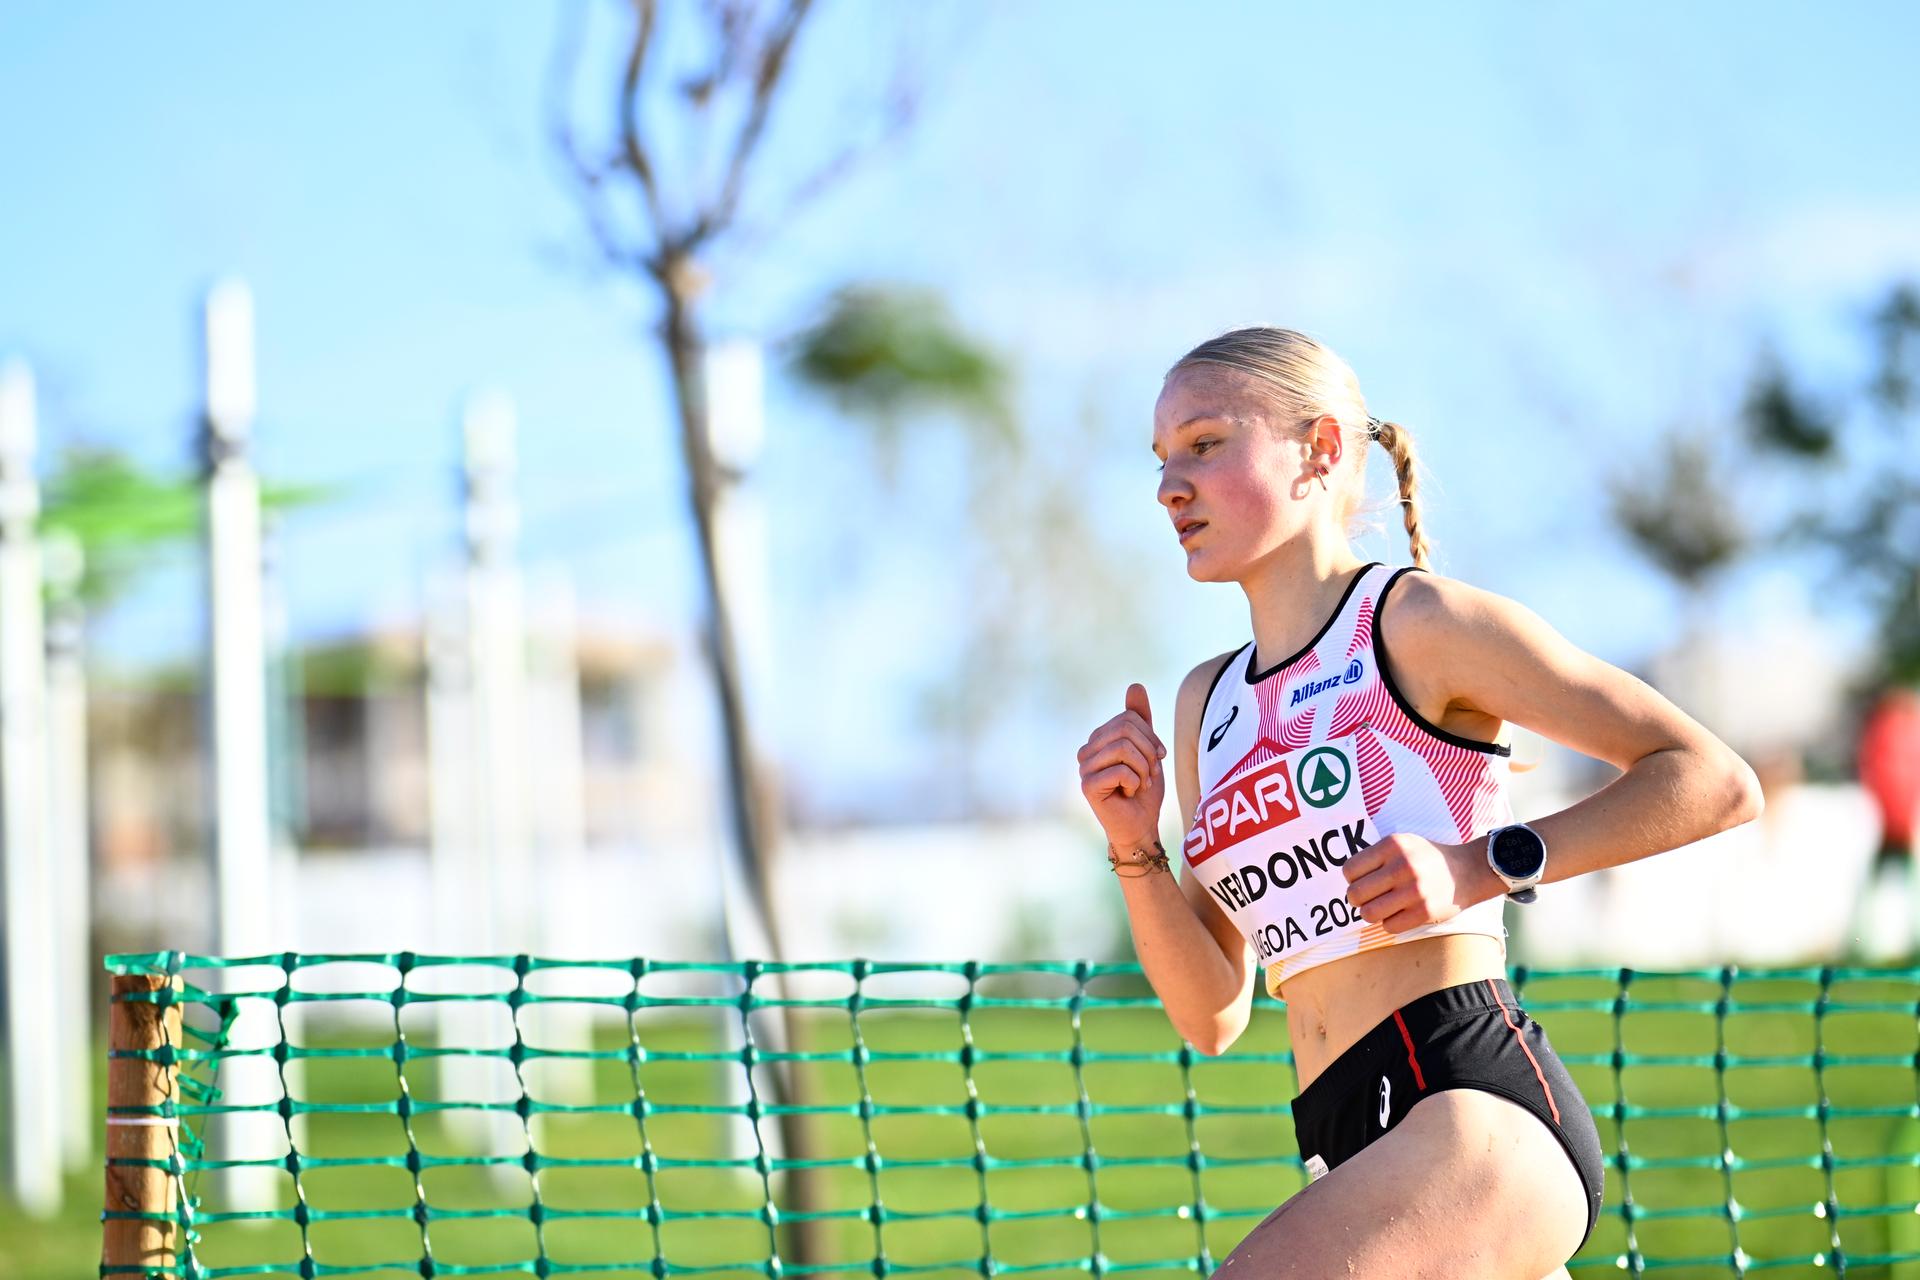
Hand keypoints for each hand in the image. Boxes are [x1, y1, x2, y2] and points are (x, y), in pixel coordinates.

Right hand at [1077, 683, 1166, 848]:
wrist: (1140, 825)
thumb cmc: (1143, 790)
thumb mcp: (1147, 749)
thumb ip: (1140, 719)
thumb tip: (1135, 685)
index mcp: (1099, 739)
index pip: (1129, 717)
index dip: (1150, 737)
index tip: (1156, 758)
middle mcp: (1087, 750)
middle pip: (1126, 729)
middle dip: (1148, 752)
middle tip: (1150, 772)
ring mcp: (1084, 767)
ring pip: (1124, 747)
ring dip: (1143, 768)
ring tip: (1141, 783)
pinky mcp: (1088, 785)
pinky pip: (1121, 770)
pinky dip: (1135, 783)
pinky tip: (1128, 794)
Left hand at [1341, 833, 1495, 932]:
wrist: (1467, 871)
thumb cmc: (1426, 858)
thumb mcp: (1402, 843)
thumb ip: (1376, 856)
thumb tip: (1348, 880)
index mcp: (1392, 846)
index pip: (1349, 870)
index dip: (1351, 879)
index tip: (1362, 880)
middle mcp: (1402, 867)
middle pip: (1355, 894)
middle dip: (1357, 899)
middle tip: (1367, 898)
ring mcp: (1414, 891)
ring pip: (1368, 914)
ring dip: (1371, 913)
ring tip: (1380, 907)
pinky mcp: (1424, 912)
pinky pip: (1388, 927)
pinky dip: (1389, 923)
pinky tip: (1398, 913)